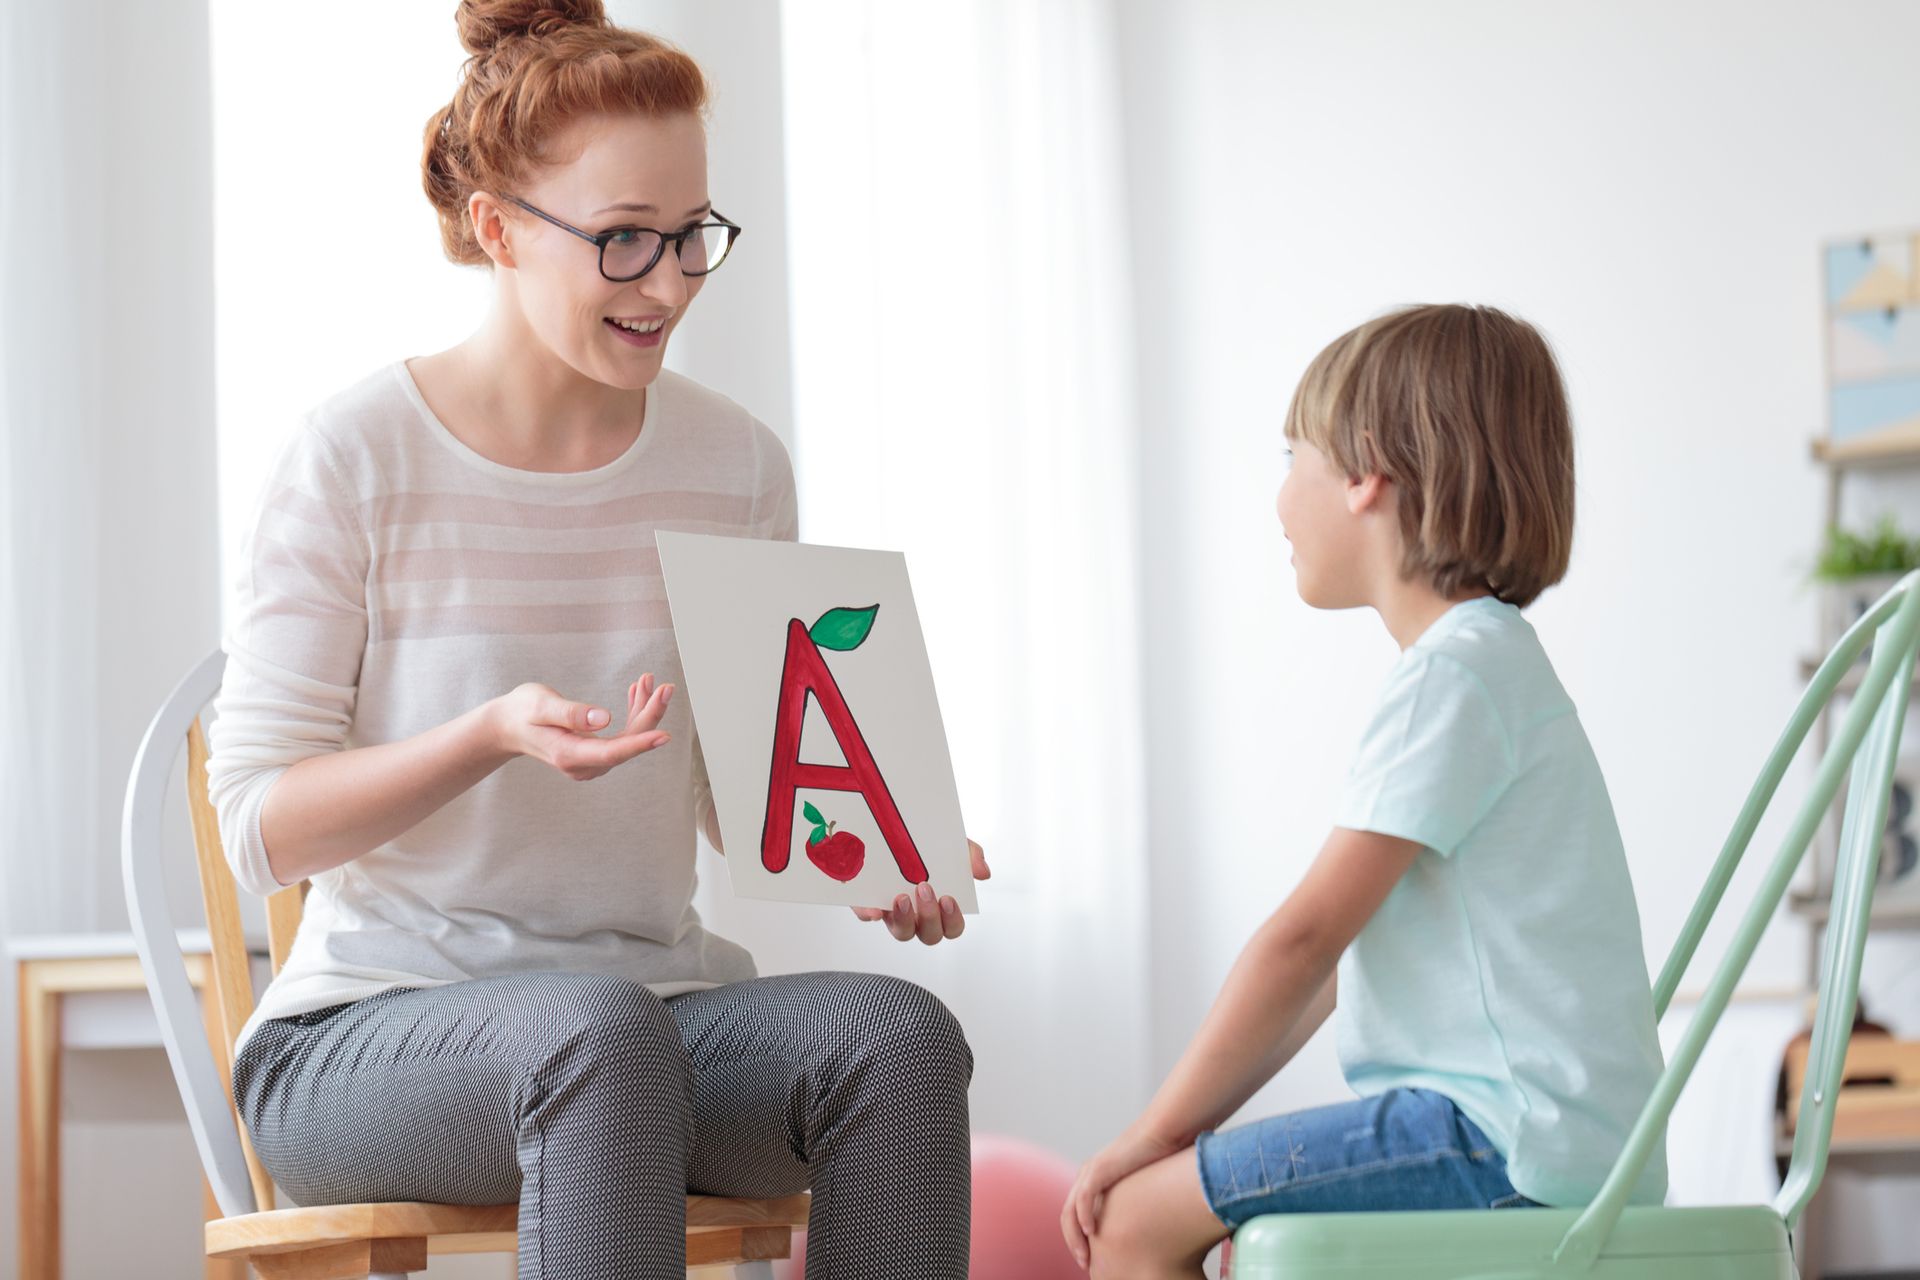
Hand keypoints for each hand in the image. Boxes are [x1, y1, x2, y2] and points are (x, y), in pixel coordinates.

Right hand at [487, 675, 673, 780]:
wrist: (508, 726)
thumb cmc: (521, 712)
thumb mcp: (541, 706)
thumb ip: (570, 713)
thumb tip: (603, 718)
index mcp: (569, 755)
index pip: (612, 753)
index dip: (640, 744)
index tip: (664, 735)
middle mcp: (583, 765)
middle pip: (626, 744)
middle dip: (649, 715)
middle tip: (665, 687)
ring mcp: (590, 762)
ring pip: (628, 739)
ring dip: (642, 710)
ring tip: (649, 681)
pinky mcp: (594, 754)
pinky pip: (621, 736)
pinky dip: (632, 713)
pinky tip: (637, 692)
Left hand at [851, 839, 989, 943]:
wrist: (893, 827)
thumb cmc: (928, 846)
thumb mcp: (952, 844)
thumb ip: (969, 856)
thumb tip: (983, 872)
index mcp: (941, 907)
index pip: (952, 927)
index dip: (952, 920)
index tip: (948, 898)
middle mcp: (919, 916)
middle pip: (930, 935)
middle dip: (930, 917)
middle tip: (925, 890)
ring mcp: (895, 913)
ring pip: (902, 932)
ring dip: (905, 920)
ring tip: (902, 898)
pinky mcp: (870, 903)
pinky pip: (868, 916)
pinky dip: (870, 915)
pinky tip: (875, 910)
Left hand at [1060, 1126, 1183, 1270]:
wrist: (1162, 1134)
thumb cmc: (1158, 1161)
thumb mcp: (1138, 1188)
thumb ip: (1130, 1205)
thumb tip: (1140, 1229)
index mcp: (1093, 1180)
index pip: (1075, 1215)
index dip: (1077, 1239)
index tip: (1088, 1259)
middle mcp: (1087, 1176)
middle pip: (1067, 1216)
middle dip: (1073, 1242)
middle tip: (1083, 1263)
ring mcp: (1091, 1171)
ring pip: (1071, 1210)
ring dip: (1074, 1236)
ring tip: (1083, 1256)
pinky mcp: (1100, 1168)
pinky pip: (1084, 1197)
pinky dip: (1083, 1216)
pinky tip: (1091, 1231)